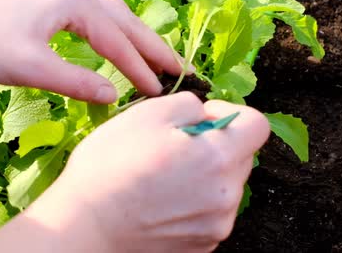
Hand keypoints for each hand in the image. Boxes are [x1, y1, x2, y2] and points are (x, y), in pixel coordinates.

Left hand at [0, 0, 182, 103]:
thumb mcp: (32, 69)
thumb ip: (75, 82)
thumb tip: (113, 96)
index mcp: (73, 6)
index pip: (116, 44)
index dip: (138, 71)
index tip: (158, 93)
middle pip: (123, 21)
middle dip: (151, 49)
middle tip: (179, 72)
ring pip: (109, 3)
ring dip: (136, 25)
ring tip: (160, 45)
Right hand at [30, 92, 269, 251]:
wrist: (84, 225)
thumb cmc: (109, 167)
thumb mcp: (145, 114)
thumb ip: (189, 103)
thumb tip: (205, 113)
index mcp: (218, 156)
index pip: (257, 125)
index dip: (230, 112)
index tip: (202, 117)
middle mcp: (227, 195)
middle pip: (241, 156)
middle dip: (215, 143)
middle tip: (174, 144)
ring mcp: (216, 224)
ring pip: (225, 184)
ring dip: (205, 172)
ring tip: (163, 175)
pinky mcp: (202, 244)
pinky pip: (211, 211)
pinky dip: (195, 199)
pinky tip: (162, 198)